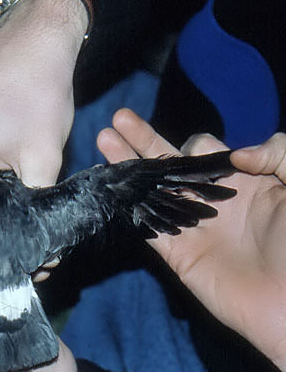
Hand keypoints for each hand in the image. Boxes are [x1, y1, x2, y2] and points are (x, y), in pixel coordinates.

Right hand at [97, 109, 285, 371]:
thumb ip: (279, 155)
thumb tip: (236, 155)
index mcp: (245, 182)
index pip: (206, 151)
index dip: (196, 145)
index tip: (199, 152)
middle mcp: (213, 201)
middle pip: (169, 163)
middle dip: (144, 139)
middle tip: (119, 117)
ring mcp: (192, 227)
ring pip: (151, 189)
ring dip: (127, 164)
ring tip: (104, 139)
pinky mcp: (177, 254)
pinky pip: (147, 226)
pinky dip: (128, 206)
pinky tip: (109, 185)